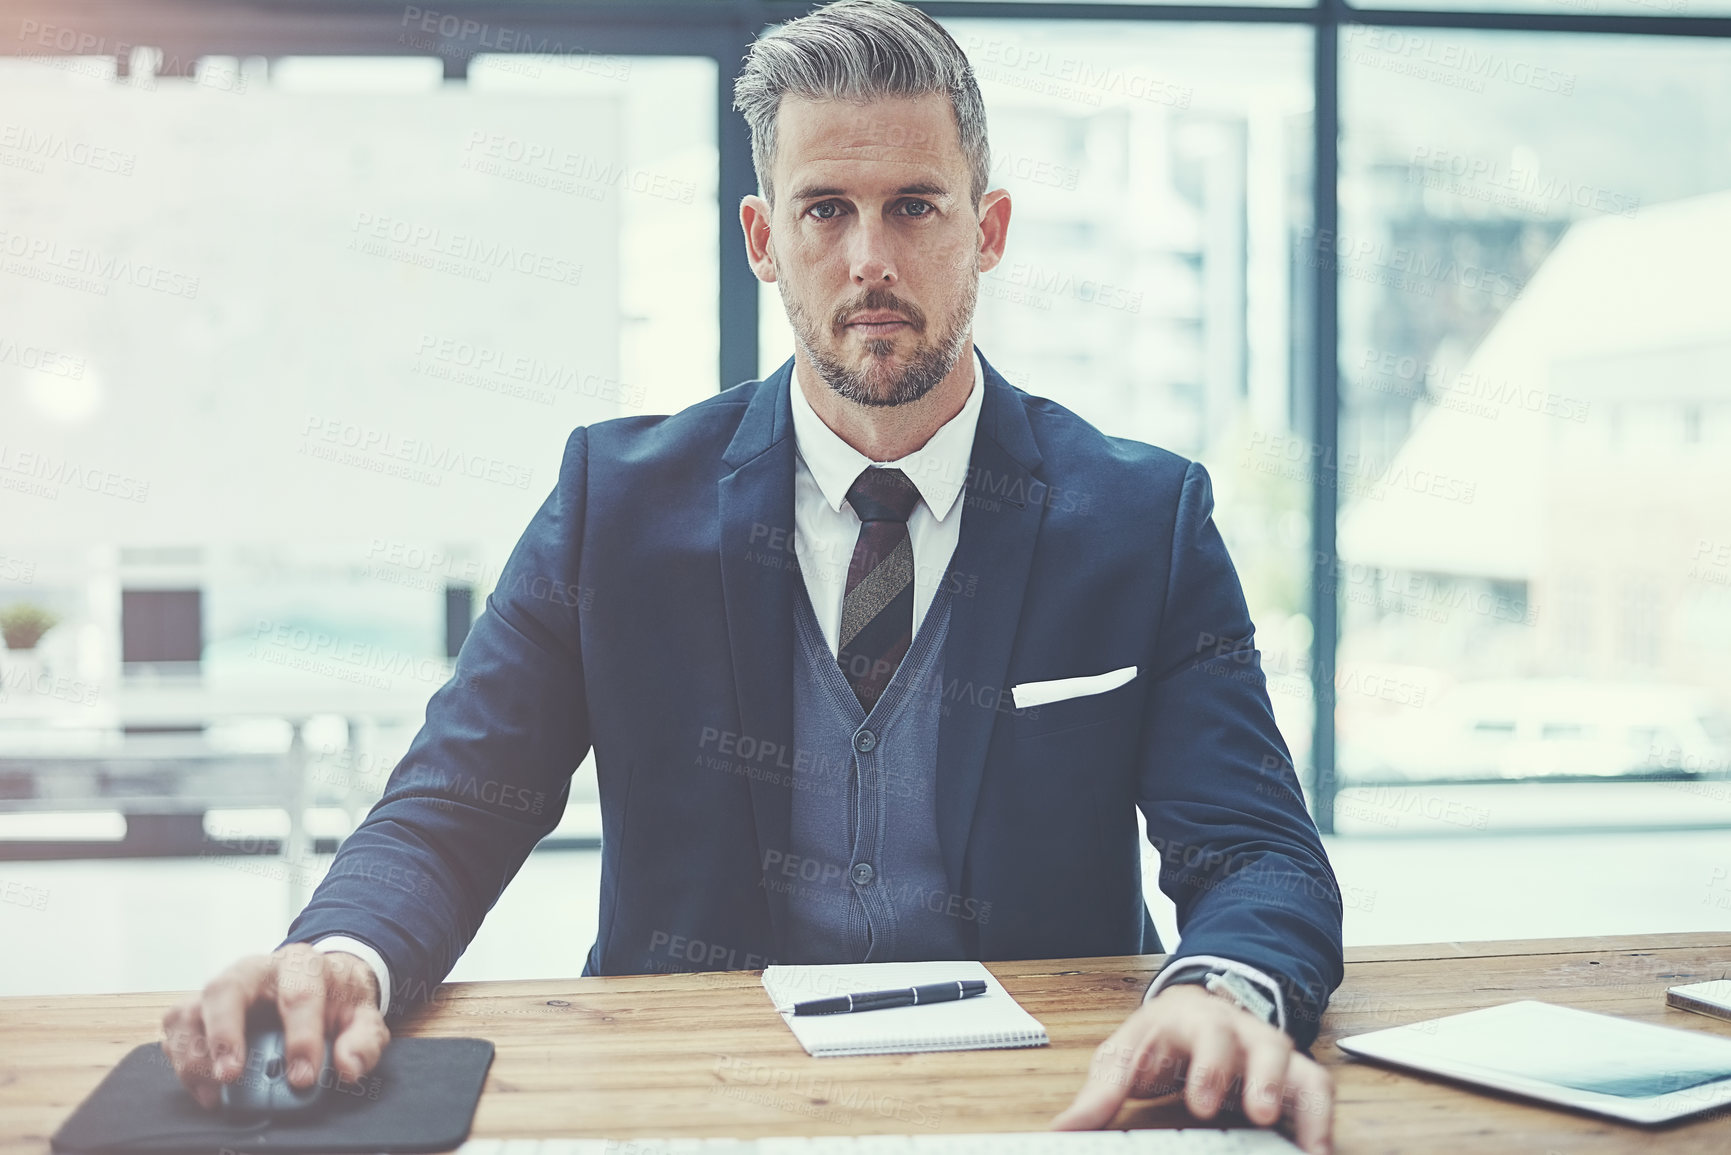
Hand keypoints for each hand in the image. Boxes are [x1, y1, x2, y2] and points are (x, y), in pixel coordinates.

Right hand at [160, 943, 389, 1109]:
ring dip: (195, 1055)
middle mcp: (255, 970)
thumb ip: (362, 1041)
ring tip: (214, 1092)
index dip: (301, 1038)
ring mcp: (223, 988)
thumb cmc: (335, 999)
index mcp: (302, 965)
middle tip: (231, 1076)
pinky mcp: (201, 1008)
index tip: (303, 1078)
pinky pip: (176, 1029)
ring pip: (191, 1009)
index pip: (299, 995)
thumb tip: (347, 1067)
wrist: (316, 981)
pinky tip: (204, 1088)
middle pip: (226, 988)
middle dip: (225, 1034)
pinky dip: (181, 1060)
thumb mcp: (362, 1016)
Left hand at [1051, 983, 1332, 1154]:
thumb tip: (1063, 1130)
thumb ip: (1100, 1094)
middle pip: (1264, 1045)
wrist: (1190, 1012)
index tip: (1202, 1103)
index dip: (1208, 1066)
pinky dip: (1322, 1120)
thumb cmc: (1157, 1039)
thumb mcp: (1123, 1056)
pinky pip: (1317, 1092)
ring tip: (1308, 1146)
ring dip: (1304, 1104)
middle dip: (1264, 1080)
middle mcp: (1240, 1031)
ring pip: (1300, 1067)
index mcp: (1193, 1020)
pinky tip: (1317, 1153)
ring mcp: (1269, 1053)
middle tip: (1260, 1114)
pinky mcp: (1290, 1077)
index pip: (1206, 1034)